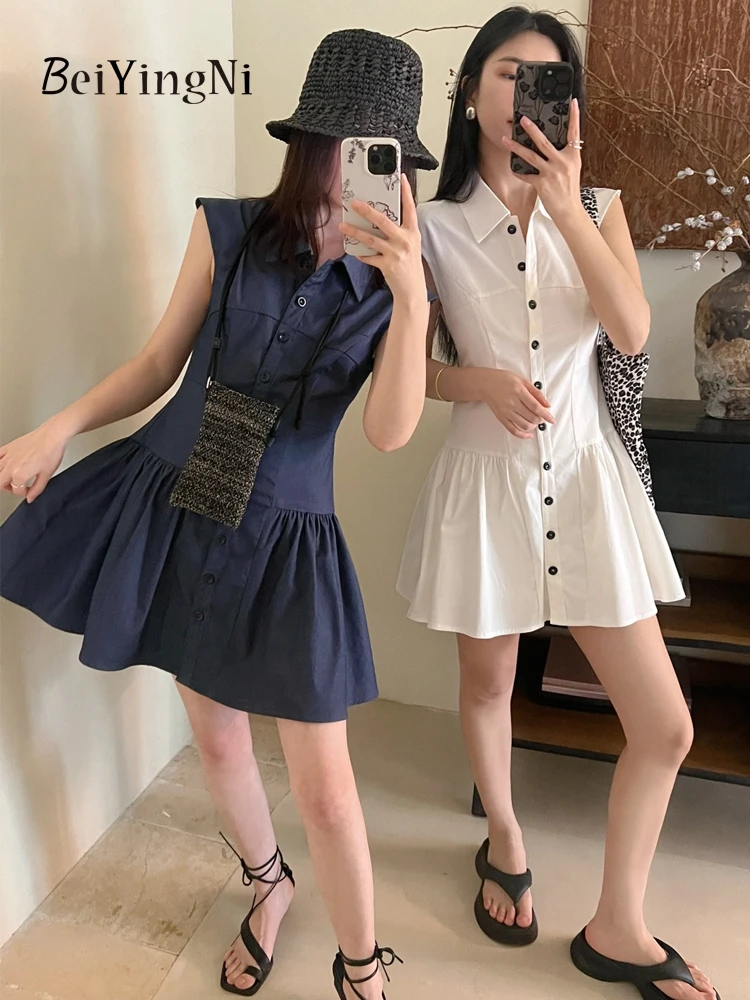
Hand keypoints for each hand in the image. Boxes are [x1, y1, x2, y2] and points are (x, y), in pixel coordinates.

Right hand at [0, 422, 68, 501]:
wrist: (52, 435)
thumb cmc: (51, 452)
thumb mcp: (47, 475)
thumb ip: (37, 489)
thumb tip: (30, 498)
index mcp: (20, 475)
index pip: (16, 490)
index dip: (23, 493)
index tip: (29, 491)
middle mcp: (10, 466)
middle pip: (0, 483)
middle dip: (8, 488)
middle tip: (17, 487)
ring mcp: (8, 456)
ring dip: (2, 477)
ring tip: (11, 478)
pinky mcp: (8, 447)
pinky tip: (4, 464)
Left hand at [339, 174, 425, 303]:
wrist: (412, 290)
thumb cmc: (410, 265)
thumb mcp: (410, 245)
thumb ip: (399, 232)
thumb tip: (379, 220)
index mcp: (412, 233)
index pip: (410, 208)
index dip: (405, 192)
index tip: (400, 178)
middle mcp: (405, 241)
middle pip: (383, 221)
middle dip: (367, 211)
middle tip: (354, 203)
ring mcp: (396, 253)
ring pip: (371, 238)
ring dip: (355, 231)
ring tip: (343, 226)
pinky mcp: (387, 265)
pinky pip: (369, 257)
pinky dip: (361, 253)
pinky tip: (354, 250)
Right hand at [476, 369, 554, 438]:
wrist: (485, 384)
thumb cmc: (504, 379)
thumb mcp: (522, 380)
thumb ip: (536, 392)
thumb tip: (547, 404)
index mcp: (519, 391)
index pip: (536, 406)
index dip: (546, 414)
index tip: (552, 420)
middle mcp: (512, 403)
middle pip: (531, 417)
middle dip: (540, 419)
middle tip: (542, 417)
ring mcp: (506, 412)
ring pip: (524, 425)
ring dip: (533, 426)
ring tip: (534, 421)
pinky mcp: (501, 418)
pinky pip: (513, 430)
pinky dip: (522, 435)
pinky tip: (529, 434)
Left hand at [502, 98, 583, 223]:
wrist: (569, 210)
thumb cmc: (570, 191)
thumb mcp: (572, 169)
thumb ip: (564, 156)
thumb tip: (552, 146)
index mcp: (573, 156)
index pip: (574, 132)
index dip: (574, 116)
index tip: (572, 102)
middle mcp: (562, 162)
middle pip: (544, 142)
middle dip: (532, 129)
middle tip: (523, 119)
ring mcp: (551, 172)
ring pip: (530, 156)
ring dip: (516, 147)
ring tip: (506, 139)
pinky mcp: (541, 183)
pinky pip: (526, 175)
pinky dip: (519, 172)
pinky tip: (513, 168)